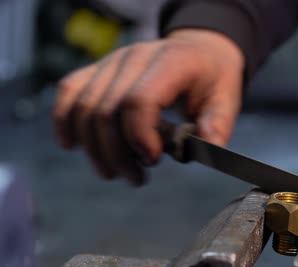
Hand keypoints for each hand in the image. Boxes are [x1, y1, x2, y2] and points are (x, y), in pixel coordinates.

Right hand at [53, 29, 244, 185]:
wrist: (199, 52)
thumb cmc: (212, 81)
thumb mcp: (227, 101)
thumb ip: (218, 126)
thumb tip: (205, 146)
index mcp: (172, 62)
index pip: (139, 100)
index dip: (140, 137)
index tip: (152, 161)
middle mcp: (136, 56)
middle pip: (107, 110)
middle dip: (118, 155)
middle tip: (137, 179)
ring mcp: (112, 61)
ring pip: (84, 107)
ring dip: (95, 149)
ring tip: (117, 172)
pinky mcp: (97, 70)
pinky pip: (69, 93)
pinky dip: (66, 122)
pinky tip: (74, 146)